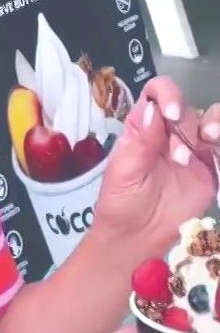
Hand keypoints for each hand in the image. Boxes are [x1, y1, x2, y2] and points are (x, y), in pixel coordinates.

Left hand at [93, 78, 219, 260]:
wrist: (138, 239)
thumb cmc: (122, 202)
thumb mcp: (124, 172)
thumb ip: (141, 141)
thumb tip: (155, 109)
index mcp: (144, 126)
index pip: (157, 93)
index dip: (168, 94)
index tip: (171, 114)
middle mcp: (170, 132)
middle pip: (187, 109)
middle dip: (186, 127)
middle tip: (178, 157)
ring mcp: (193, 149)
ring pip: (213, 121)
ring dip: (215, 125)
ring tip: (210, 139)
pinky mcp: (210, 168)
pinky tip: (216, 158)